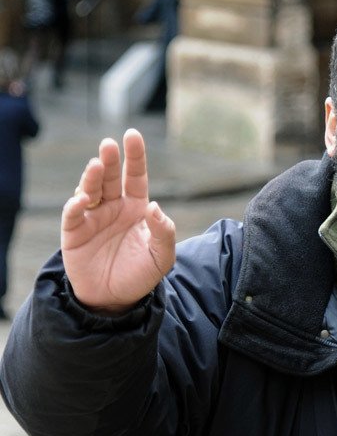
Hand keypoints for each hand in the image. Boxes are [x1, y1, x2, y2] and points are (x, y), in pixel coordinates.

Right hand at [61, 129, 175, 313]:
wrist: (116, 300)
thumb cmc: (141, 274)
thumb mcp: (163, 256)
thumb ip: (164, 232)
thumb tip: (155, 208)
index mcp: (137, 208)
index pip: (136, 176)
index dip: (135, 156)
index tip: (132, 135)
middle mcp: (114, 207)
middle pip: (112, 177)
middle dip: (110, 160)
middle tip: (109, 144)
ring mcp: (93, 218)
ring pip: (91, 190)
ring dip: (92, 177)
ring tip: (97, 166)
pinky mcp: (74, 232)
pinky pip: (73, 215)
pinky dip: (75, 205)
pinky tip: (82, 200)